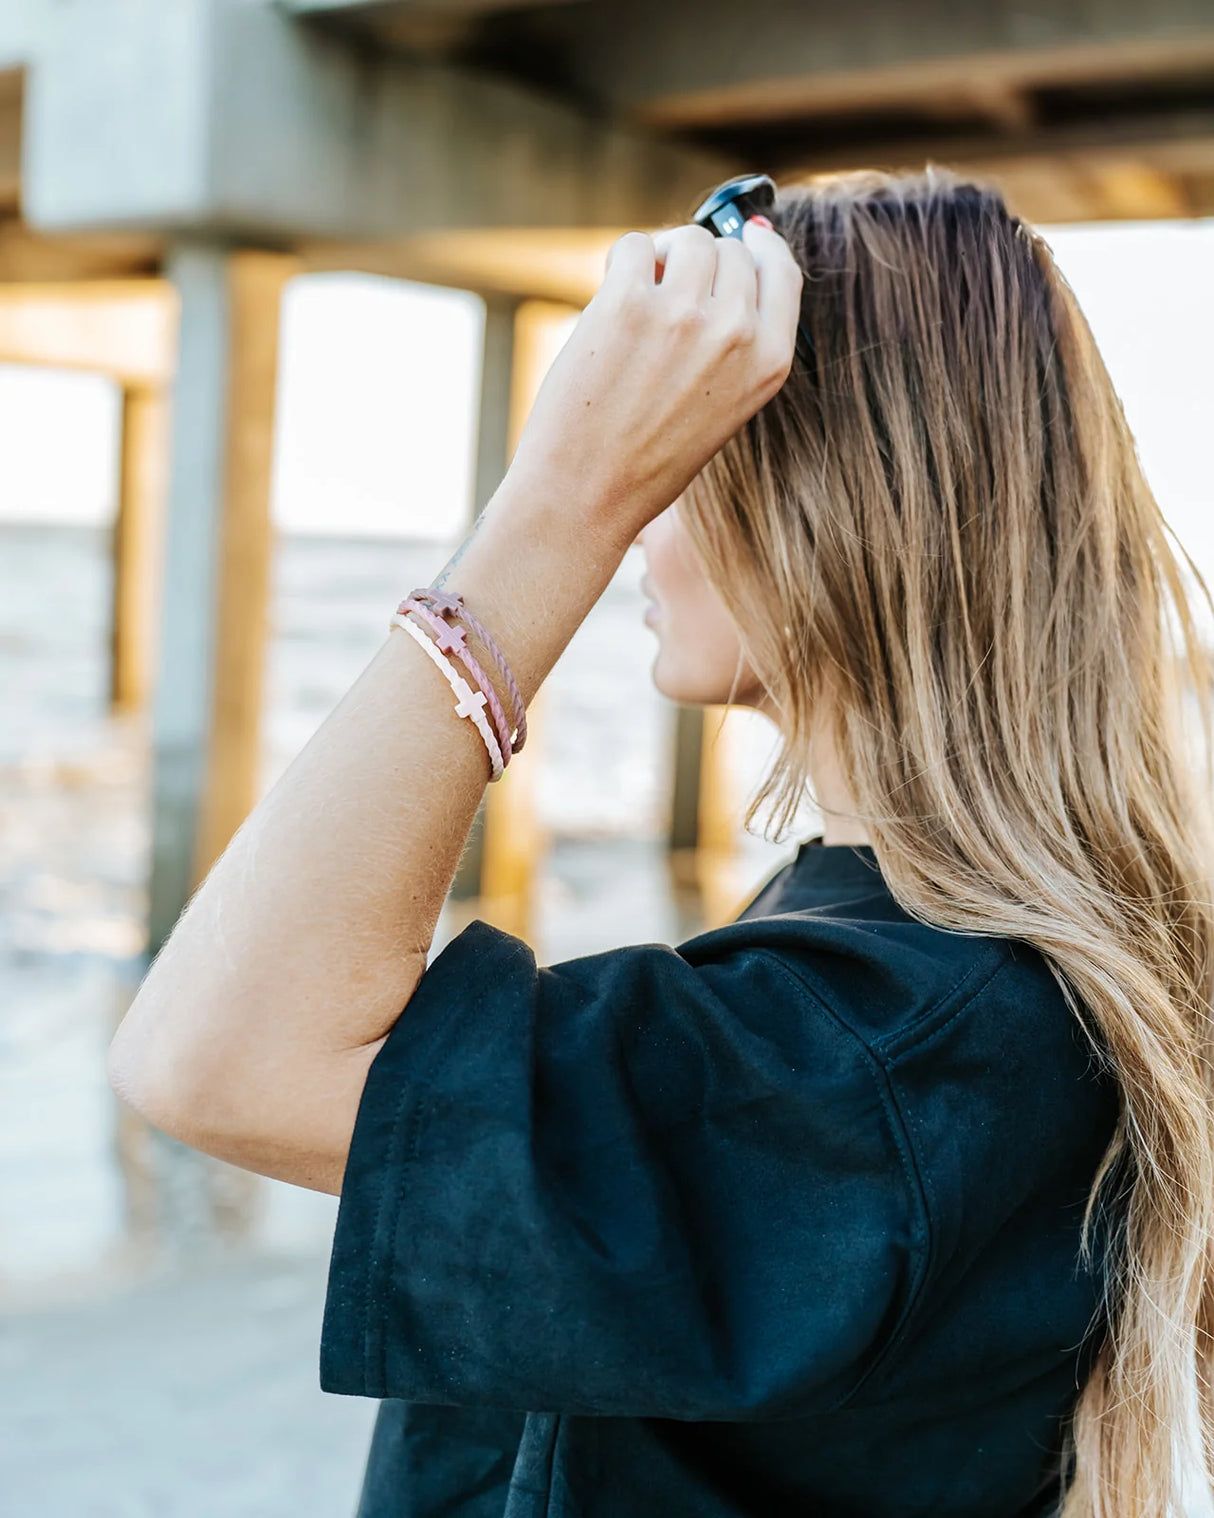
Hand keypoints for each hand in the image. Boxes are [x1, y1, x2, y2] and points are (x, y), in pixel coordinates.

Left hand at [505, 217, 803, 549]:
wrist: (587, 495)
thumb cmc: (649, 460)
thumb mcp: (723, 408)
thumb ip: (736, 342)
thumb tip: (743, 246)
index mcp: (768, 363)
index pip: (781, 273)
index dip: (760, 247)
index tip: (745, 238)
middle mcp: (734, 334)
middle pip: (730, 251)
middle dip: (698, 265)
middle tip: (665, 301)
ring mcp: (682, 314)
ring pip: (687, 240)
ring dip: (662, 258)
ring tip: (638, 303)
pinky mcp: (627, 304)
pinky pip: (633, 246)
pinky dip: (620, 265)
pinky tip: (610, 304)